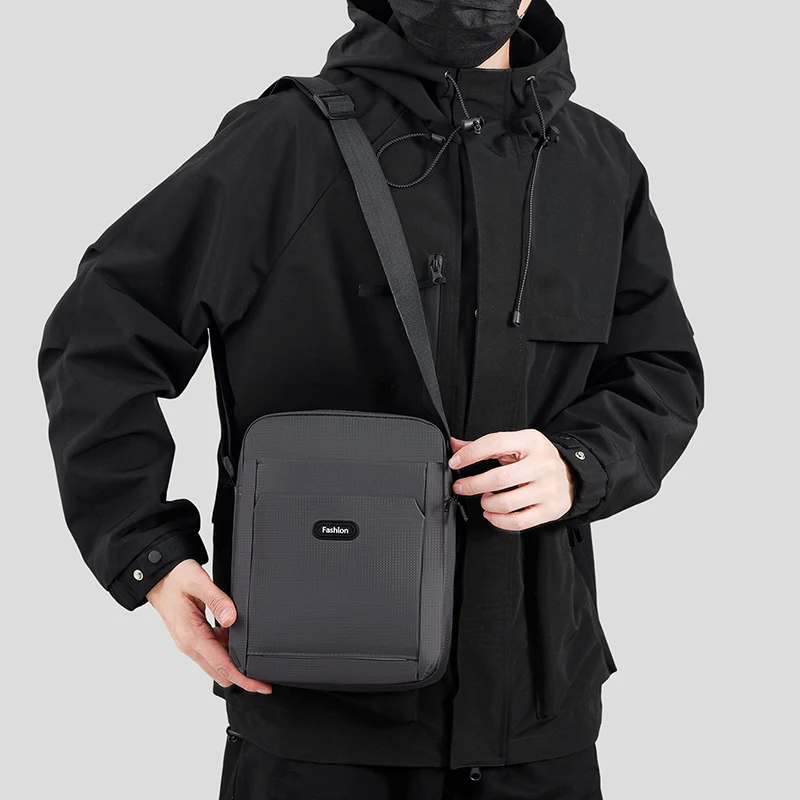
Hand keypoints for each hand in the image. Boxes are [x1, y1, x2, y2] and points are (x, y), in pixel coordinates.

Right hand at [147, 560, 271, 693]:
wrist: (157, 577)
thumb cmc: (175, 578)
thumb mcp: (198, 582)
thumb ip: (218, 600)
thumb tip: (232, 619)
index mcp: (191, 635)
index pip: (222, 666)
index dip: (244, 679)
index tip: (261, 685)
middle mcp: (189, 644)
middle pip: (219, 672)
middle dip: (243, 676)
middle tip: (264, 672)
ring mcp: (189, 642)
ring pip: (215, 663)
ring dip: (234, 660)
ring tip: (253, 649)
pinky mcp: (191, 638)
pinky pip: (211, 650)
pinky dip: (225, 648)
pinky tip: (235, 634)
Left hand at [449, 430, 574, 530]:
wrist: (572, 474)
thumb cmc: (537, 458)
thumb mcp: (516, 445)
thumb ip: (485, 446)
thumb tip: (455, 446)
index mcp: (530, 441)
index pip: (495, 444)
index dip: (471, 454)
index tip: (455, 462)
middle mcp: (542, 464)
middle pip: (499, 478)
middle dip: (473, 485)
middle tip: (461, 487)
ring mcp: (548, 488)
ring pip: (506, 503)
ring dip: (486, 504)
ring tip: (484, 499)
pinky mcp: (550, 509)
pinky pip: (518, 522)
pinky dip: (498, 521)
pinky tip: (492, 513)